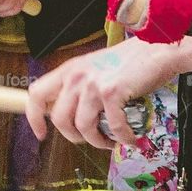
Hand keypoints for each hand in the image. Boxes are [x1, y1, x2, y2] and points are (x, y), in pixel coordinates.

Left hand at [27, 38, 176, 148]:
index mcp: (69, 70)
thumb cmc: (132, 61)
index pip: (37, 94)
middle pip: (59, 119)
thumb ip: (81, 87)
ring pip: (83, 127)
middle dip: (74, 136)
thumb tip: (74, 114)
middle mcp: (76, 76)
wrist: (157, 49)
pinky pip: (112, 127)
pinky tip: (129, 138)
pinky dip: (122, 138)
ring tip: (111, 141)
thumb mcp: (96, 69)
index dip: (34, 118)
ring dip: (98, 141)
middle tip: (91, 139)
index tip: (41, 134)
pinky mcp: (112, 93)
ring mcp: (93, 84)